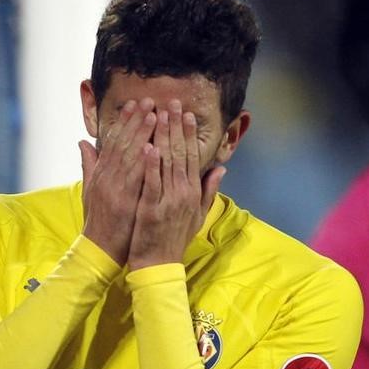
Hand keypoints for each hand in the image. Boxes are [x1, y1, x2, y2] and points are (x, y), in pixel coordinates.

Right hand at [80, 98, 156, 265]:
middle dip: (136, 120)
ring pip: (129, 155)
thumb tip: (82, 142)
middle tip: (150, 100)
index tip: (135, 104)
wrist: (100, 249)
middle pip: (122, 143)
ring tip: (155, 114)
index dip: (124, 121)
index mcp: (100, 174)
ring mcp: (114, 189)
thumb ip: (88, 164)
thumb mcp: (90, 190)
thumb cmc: (100, 221)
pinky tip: (153, 146)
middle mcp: (106, 177)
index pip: (113, 141)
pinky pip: (135, 178)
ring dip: (142, 133)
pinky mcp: (123, 201)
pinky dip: (143, 161)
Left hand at [127, 100, 224, 270]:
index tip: (184, 112)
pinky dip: (150, 165)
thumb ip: (208, 191)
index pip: (192, 156)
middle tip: (170, 102)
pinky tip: (147, 146)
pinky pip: (151, 184)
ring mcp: (168, 201)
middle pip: (180, 154)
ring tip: (158, 114)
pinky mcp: (151, 210)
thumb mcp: (197, 216)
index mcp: (193, 192)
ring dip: (162, 137)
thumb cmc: (175, 239)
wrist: (159, 265)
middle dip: (175, 126)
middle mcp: (183, 193)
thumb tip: (221, 169)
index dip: (188, 133)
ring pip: (166, 164)